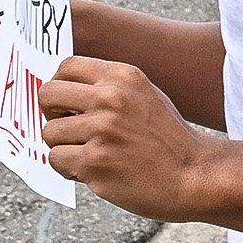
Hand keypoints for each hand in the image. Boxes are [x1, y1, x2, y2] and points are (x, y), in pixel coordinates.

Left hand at [40, 56, 221, 221]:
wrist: (195, 175)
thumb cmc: (168, 140)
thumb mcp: (146, 96)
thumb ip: (108, 89)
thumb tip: (61, 92)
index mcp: (124, 77)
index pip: (66, 67)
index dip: (60, 87)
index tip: (68, 105)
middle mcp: (111, 98)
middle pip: (48, 94)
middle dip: (52, 114)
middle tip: (69, 130)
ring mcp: (102, 129)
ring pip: (50, 133)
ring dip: (64, 147)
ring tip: (91, 155)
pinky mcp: (95, 161)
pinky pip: (56, 160)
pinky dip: (69, 170)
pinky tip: (94, 171)